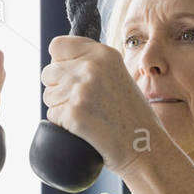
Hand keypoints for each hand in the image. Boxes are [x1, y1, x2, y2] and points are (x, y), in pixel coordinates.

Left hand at [40, 35, 159, 175]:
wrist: (145, 147)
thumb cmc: (132, 116)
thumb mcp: (118, 76)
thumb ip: (92, 64)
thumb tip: (57, 62)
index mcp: (104, 54)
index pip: (57, 46)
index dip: (59, 62)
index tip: (70, 76)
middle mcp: (91, 67)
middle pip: (48, 72)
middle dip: (58, 88)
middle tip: (84, 103)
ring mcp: (82, 90)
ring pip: (48, 95)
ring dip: (61, 107)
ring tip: (88, 115)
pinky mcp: (74, 113)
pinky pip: (51, 115)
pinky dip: (63, 124)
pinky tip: (85, 127)